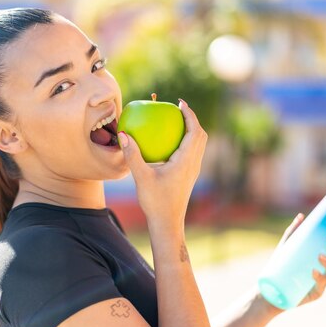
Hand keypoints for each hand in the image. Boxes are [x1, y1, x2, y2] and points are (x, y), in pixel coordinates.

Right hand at [117, 99, 206, 234]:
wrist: (168, 223)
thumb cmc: (155, 202)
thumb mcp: (141, 177)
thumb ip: (133, 155)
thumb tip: (124, 134)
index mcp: (186, 161)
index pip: (194, 131)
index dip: (190, 114)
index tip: (179, 102)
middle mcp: (194, 164)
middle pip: (201, 135)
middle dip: (193, 119)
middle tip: (178, 109)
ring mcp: (193, 171)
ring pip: (199, 145)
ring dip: (192, 130)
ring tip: (176, 122)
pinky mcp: (189, 176)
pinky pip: (192, 153)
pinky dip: (186, 142)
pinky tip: (169, 144)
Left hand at [278, 213, 325, 306]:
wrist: (273, 289)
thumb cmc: (283, 266)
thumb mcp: (288, 246)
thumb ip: (294, 231)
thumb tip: (301, 216)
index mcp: (325, 259)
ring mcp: (322, 283)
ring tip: (320, 256)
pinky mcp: (315, 293)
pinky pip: (320, 286)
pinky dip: (318, 278)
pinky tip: (313, 272)